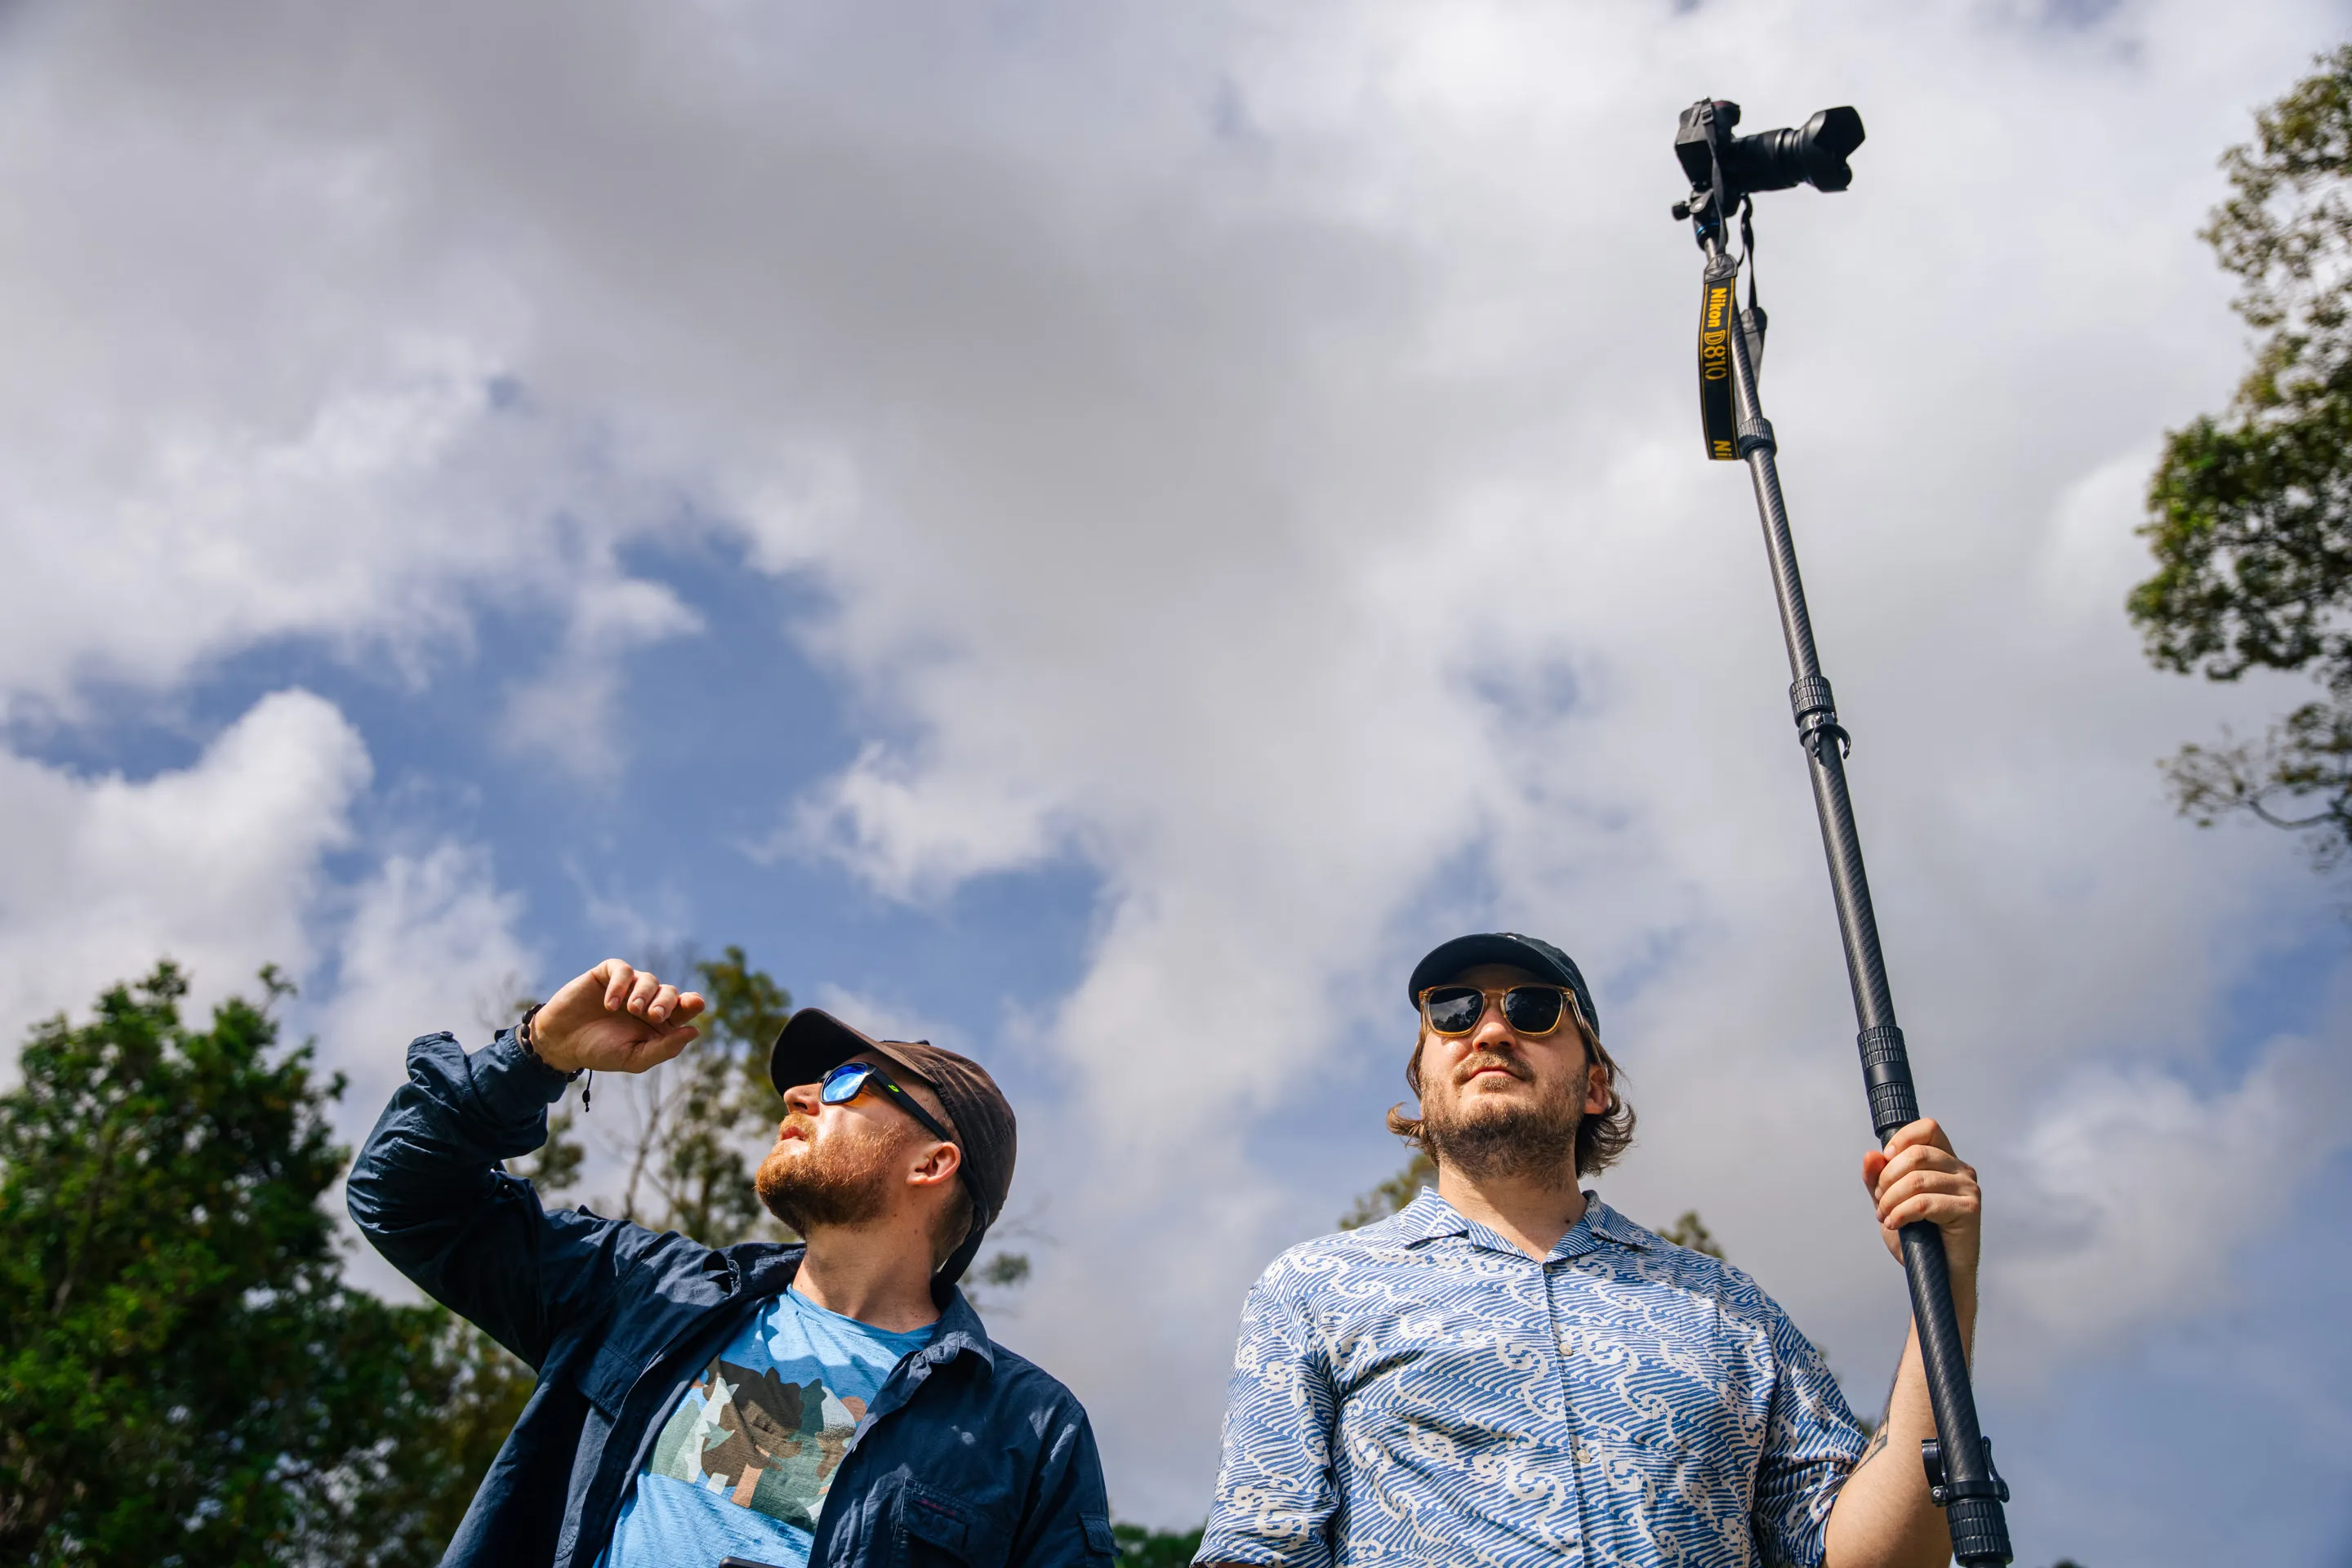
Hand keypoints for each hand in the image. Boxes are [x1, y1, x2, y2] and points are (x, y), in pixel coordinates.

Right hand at [528, 959, 705, 1075]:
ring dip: (645, 993)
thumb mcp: (634, 1058)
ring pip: (649, 980)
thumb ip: (665, 1048)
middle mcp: (647, 1001)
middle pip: (670, 992)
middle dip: (666, 1001)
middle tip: (654, 1016)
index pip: (685, 1008)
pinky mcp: (608, 975)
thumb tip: (695, 1031)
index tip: (695, 1003)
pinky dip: (620, 984)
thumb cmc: (600, 1052)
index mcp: (659, 1022)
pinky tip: (610, 1003)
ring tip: (631, 1009)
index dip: (692, 1003)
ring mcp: (628, 986)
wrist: (561, 1043)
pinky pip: (623, 970)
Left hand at [1860, 1119, 1979, 1276]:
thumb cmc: (1916, 1236)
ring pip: (1916, 1180)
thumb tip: (1871, 1155)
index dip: (1901, 1140)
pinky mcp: (1969, 1209)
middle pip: (1916, 1154)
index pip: (1928, 1128)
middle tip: (1881, 1201)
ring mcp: (1969, 1188)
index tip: (1885, 1162)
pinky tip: (1895, 1224)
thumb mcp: (1888, 1201)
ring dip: (1890, 1200)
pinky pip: (1924, 1203)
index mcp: (1945, 1160)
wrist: (1936, 1274)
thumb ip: (1877, 1178)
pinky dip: (1901, 1213)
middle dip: (1887, 1178)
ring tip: (1885, 1216)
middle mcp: (1961, 1169)